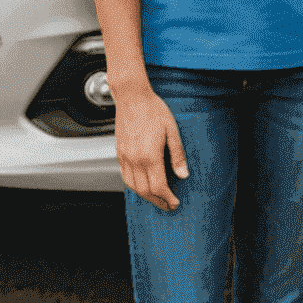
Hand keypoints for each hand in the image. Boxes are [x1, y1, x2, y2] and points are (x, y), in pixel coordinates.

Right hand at [115, 86, 188, 210]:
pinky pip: (125, 176)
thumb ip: (177, 154)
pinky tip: (142, 184)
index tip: (175, 203)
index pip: (158, 187)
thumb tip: (183, 174)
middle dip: (158, 201)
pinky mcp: (119, 153)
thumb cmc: (153, 110)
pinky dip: (134, 186)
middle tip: (168, 205)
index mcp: (150, 155)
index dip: (167, 198)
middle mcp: (135, 160)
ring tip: (157, 198)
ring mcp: (125, 157)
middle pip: (145, 191)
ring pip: (133, 187)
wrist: (132, 97)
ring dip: (145, 196)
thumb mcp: (172, 130)